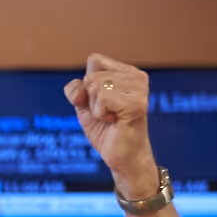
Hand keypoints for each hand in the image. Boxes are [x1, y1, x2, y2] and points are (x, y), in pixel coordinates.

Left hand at [63, 55, 157, 198]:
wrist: (122, 156)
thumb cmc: (106, 130)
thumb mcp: (84, 106)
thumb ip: (76, 90)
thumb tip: (80, 90)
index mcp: (127, 72)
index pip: (94, 60)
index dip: (85, 85)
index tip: (99, 102)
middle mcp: (137, 76)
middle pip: (91, 75)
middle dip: (89, 100)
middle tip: (107, 114)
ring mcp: (139, 88)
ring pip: (95, 85)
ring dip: (96, 108)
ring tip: (112, 118)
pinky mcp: (137, 103)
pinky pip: (102, 98)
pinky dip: (100, 114)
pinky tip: (115, 121)